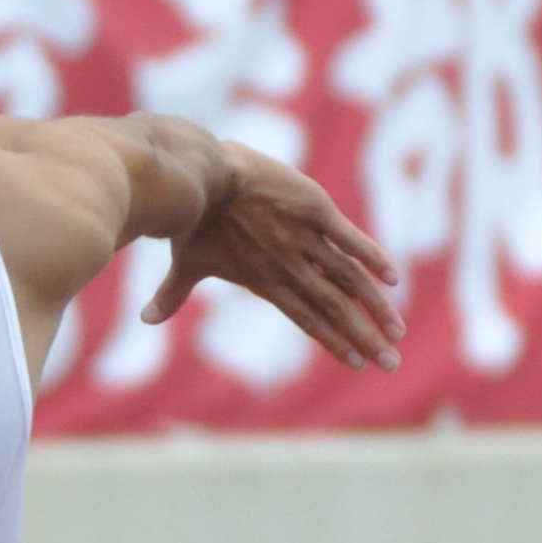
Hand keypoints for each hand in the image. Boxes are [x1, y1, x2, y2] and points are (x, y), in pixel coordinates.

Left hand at [146, 144, 404, 368]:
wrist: (200, 179)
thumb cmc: (190, 221)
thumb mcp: (185, 263)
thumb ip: (172, 294)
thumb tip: (144, 320)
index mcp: (267, 282)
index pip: (309, 320)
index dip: (335, 341)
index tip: (358, 362)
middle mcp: (291, 267)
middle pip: (336, 309)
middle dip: (366, 337)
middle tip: (390, 363)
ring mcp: (305, 239)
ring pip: (348, 281)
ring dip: (375, 308)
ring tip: (397, 332)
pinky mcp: (315, 209)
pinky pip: (349, 238)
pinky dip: (371, 257)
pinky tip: (393, 278)